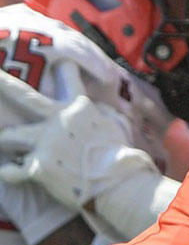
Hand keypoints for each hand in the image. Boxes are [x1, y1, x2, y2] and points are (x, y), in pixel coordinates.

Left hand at [0, 76, 155, 210]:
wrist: (118, 182)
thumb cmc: (121, 154)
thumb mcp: (115, 123)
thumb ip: (98, 111)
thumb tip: (95, 107)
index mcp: (79, 106)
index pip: (68, 77)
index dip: (63, 69)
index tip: (58, 62)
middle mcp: (57, 119)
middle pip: (23, 96)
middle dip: (2, 83)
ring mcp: (45, 142)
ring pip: (8, 136)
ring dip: (6, 140)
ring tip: (5, 142)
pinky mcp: (37, 167)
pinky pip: (11, 171)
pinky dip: (12, 173)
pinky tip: (14, 174)